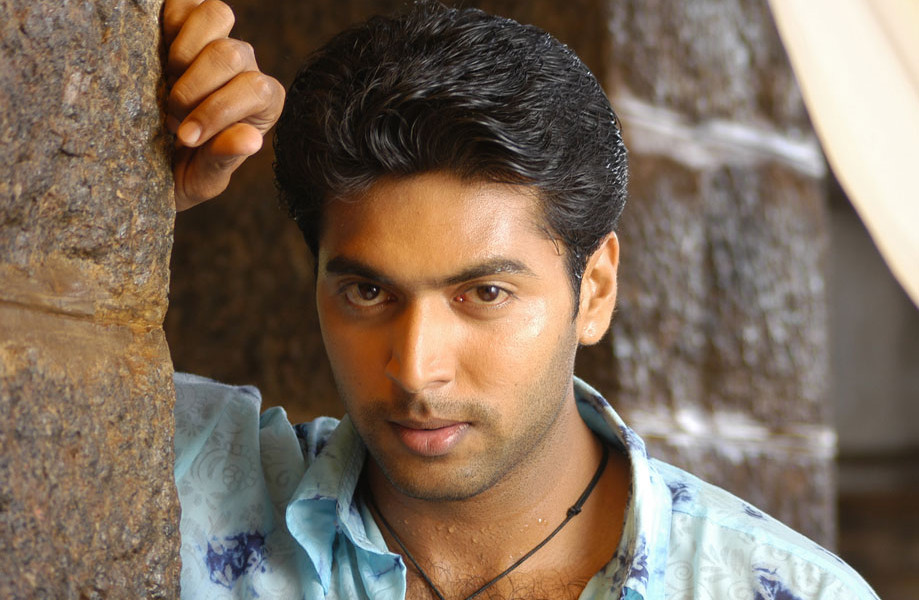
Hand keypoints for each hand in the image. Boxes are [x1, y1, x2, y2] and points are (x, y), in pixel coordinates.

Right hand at [162, 0, 284, 209]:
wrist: (145, 163)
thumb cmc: (183, 173)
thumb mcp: (202, 179)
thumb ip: (224, 158)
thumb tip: (251, 140)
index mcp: (263, 104)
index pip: (257, 89)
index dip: (218, 110)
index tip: (185, 138)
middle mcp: (246, 68)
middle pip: (231, 53)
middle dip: (194, 87)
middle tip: (171, 116)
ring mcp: (215, 42)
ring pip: (216, 15)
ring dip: (183, 50)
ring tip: (166, 80)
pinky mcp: (183, 24)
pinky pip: (182, 3)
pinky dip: (167, 21)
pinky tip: (155, 53)